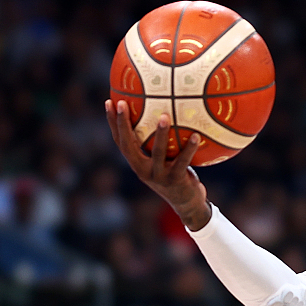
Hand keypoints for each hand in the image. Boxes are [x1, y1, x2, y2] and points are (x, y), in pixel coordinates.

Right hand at [105, 99, 211, 229]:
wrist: (187, 203)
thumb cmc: (177, 174)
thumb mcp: (166, 159)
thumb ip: (163, 142)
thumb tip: (168, 110)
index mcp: (137, 163)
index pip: (119, 141)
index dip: (112, 123)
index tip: (109, 101)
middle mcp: (142, 169)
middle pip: (128, 145)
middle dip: (122, 124)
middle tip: (122, 103)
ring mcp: (158, 176)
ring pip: (156, 153)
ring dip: (160, 134)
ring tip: (164, 115)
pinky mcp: (175, 180)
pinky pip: (182, 161)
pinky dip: (189, 148)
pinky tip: (196, 135)